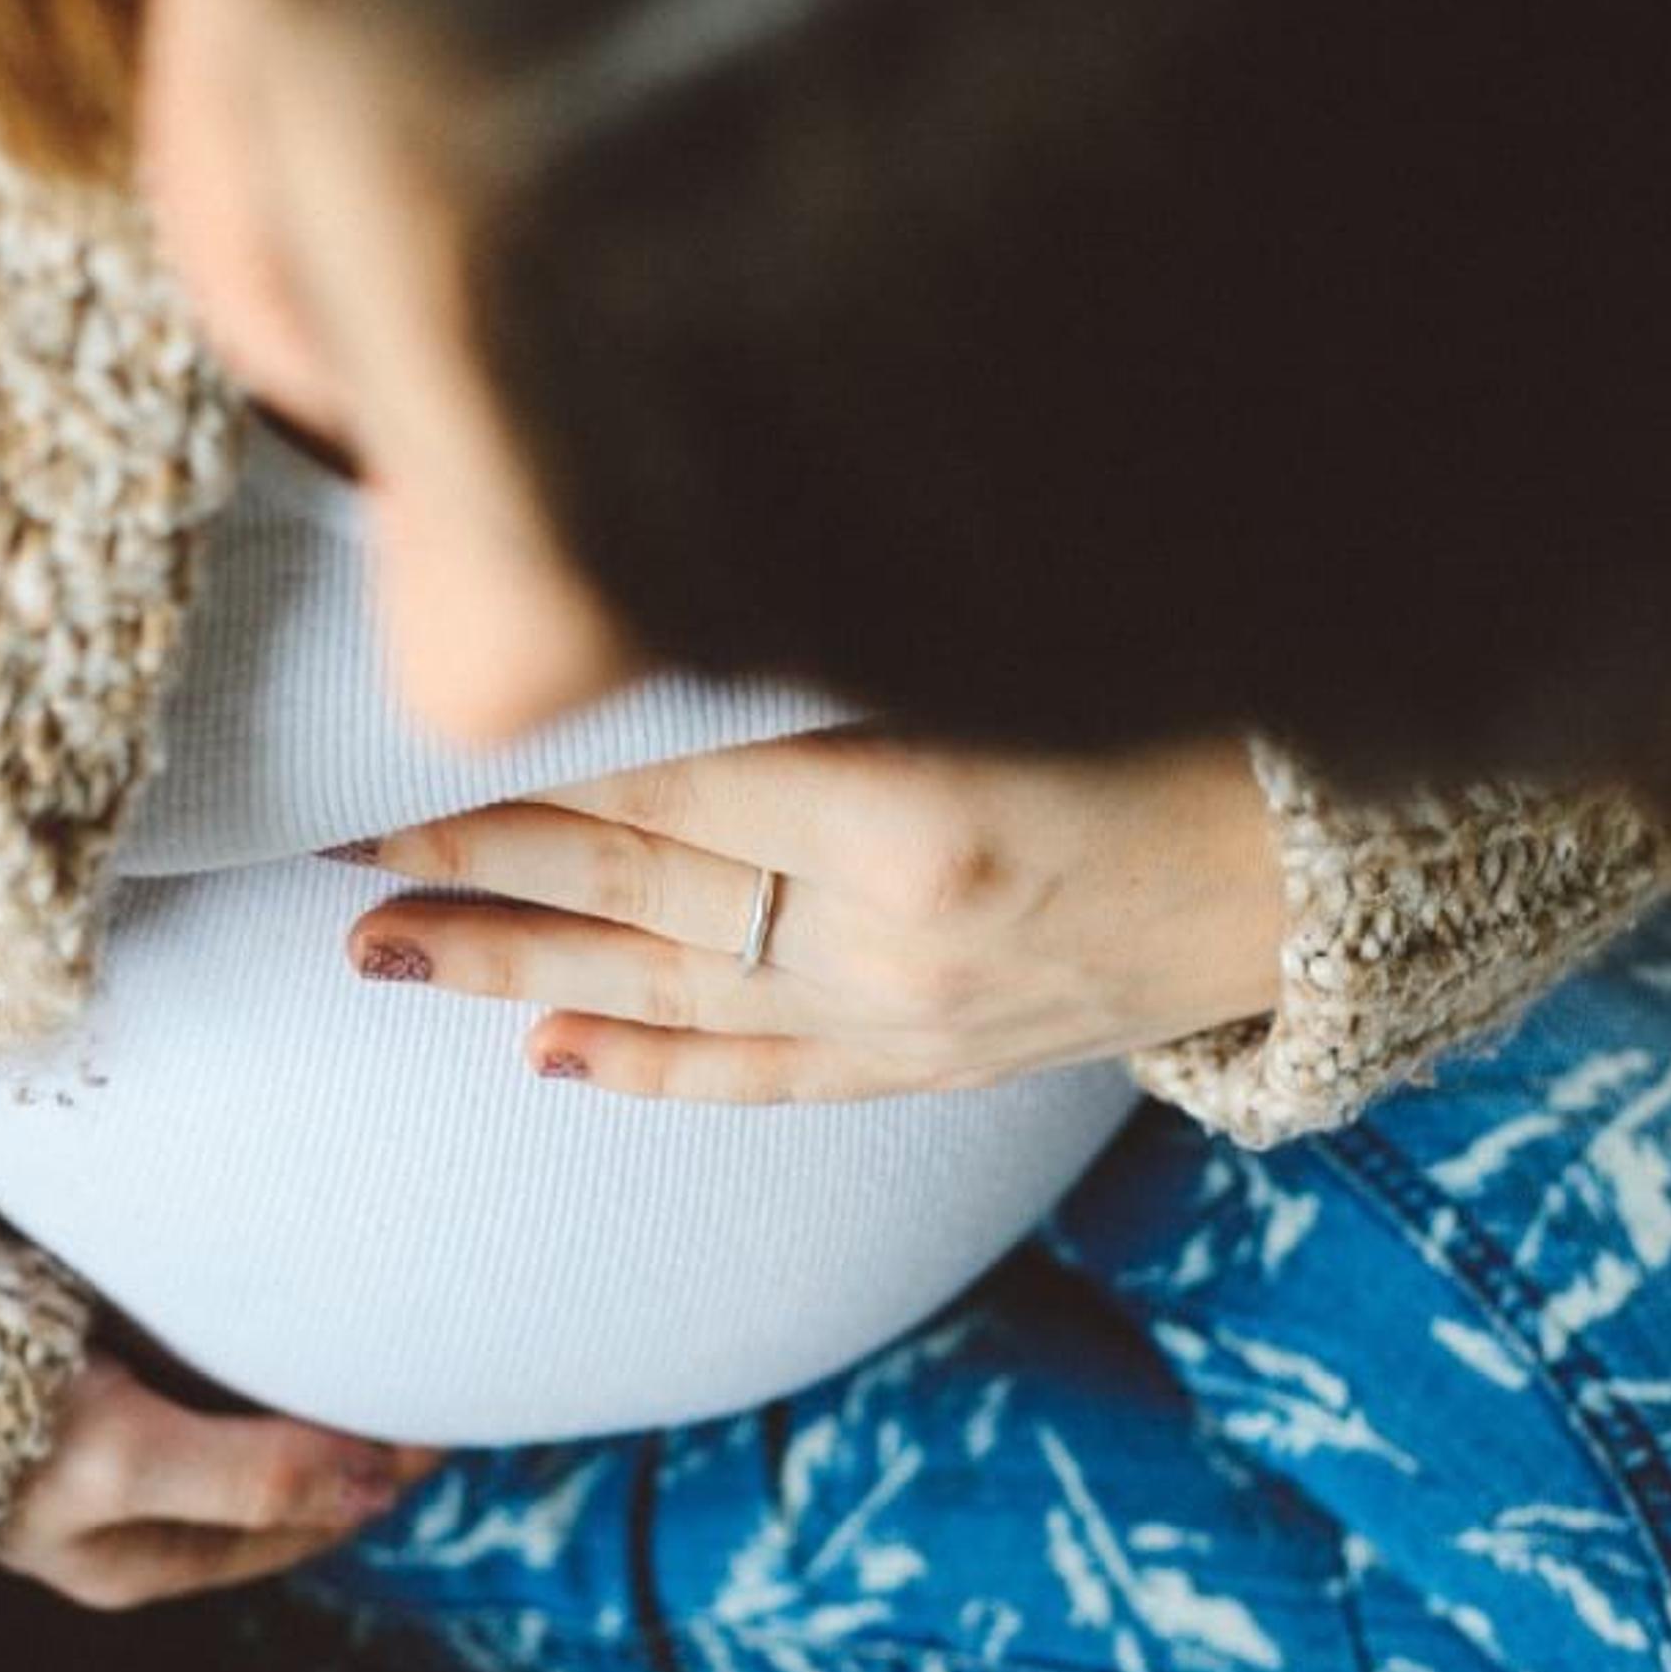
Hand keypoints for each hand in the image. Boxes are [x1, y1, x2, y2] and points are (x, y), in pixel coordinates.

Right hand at [0, 1351, 449, 1609]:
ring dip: (292, 1380)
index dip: (377, 1472)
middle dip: (345, 1430)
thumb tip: (378, 1485)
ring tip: (368, 1323)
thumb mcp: (121, 1457)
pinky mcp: (62, 1379)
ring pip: (229, 1421)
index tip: (449, 1412)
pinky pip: (180, 1369)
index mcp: (130, 1562)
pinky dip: (234, 1341)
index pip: (296, 1524)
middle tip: (431, 1358)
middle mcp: (116, 1516)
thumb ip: (250, 1473)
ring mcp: (86, 1450)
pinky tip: (263, 1294)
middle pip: (270, 1477)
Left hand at [332, 725, 1288, 1101]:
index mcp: (914, 802)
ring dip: (511, 969)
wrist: (1347, 864)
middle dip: (467, 859)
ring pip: (665, 988)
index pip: (657, 772)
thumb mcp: (1023, 640)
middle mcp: (891, 929)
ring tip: (376, 950)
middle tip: (323, 843)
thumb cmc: (1198, 706)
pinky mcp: (938, 1067)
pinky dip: (651, 1067)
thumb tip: (656, 594)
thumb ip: (848, 637)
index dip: (511, 755)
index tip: (384, 730)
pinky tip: (549, 1054)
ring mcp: (910, 1015)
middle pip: (632, 883)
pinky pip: (764, 1077)